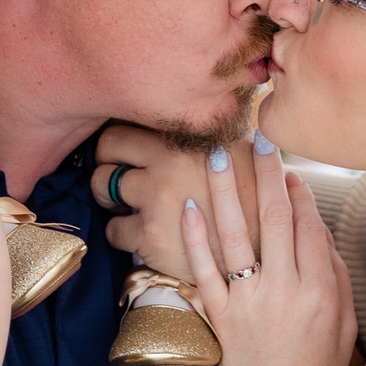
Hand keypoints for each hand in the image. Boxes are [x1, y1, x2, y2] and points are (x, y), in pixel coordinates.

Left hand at [92, 125, 259, 274]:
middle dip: (108, 159)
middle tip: (117, 173)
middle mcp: (173, 159)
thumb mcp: (246, 153)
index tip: (131, 149)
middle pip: (109, 143)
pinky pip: (113, 228)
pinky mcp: (151, 234)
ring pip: (102, 184)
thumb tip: (205, 107)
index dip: (131, 136)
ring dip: (108, 195)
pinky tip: (140, 235)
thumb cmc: (254, 205)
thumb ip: (218, 132)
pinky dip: (121, 233)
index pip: (138, 117)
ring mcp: (159, 196)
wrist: (262, 258)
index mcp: (193, 135)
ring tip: (125, 204)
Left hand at [182, 134, 355, 365]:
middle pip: (275, 218)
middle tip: (258, 138)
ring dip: (227, 189)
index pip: (310, 226)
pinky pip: (204, 267)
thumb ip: (334, 277)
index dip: (300, 193)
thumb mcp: (344, 327)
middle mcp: (285, 290)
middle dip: (267, 173)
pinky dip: (194, 236)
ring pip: (236, 233)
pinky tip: (189, 206)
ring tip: (218, 155)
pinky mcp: (219, 315)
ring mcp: (248, 301)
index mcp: (321, 292)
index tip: (291, 169)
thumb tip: (318, 231)